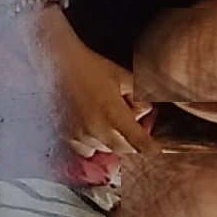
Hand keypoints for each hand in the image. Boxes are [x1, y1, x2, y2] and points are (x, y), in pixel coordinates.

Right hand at [22, 8, 149, 160]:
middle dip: (132, 139)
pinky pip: (87, 149)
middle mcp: (95, 129)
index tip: (160, 153)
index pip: (139, 142)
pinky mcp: (65, 136)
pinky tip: (92, 124)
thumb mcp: (124, 77)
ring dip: (112, 139)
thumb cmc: (90, 67)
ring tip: (106, 116)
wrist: (57, 63)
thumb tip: (146, 113)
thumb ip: (141, 97)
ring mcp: (79, 135)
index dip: (152, 150)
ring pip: (105, 149)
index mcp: (112, 114)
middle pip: (124, 150)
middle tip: (129, 119)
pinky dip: (94, 142)